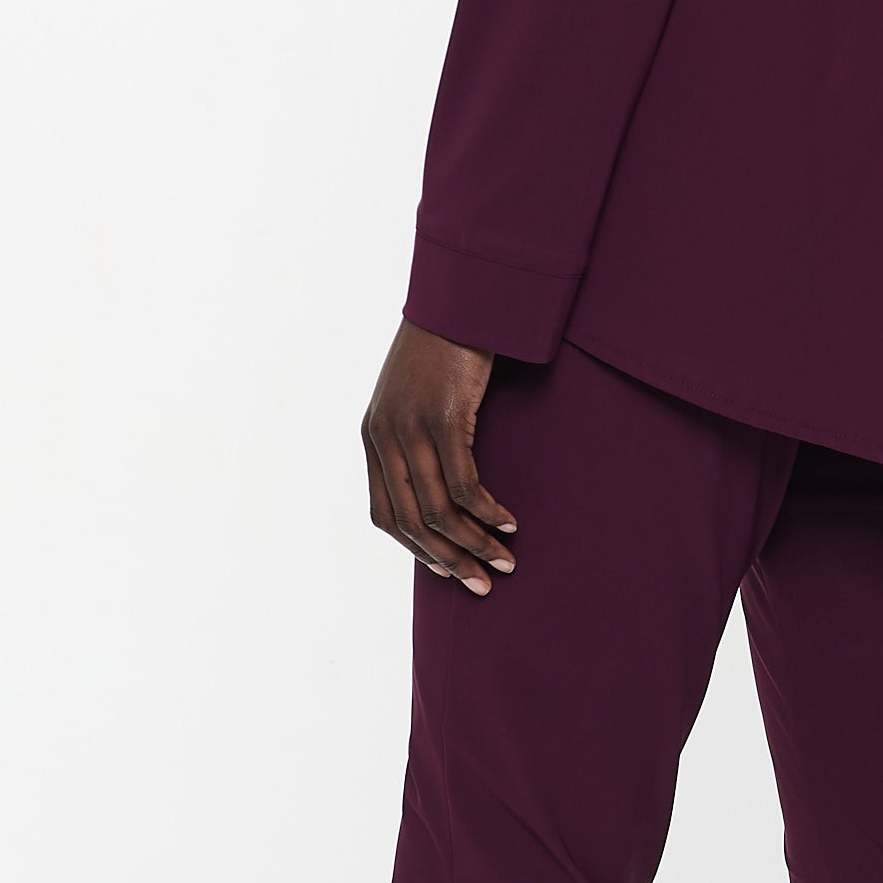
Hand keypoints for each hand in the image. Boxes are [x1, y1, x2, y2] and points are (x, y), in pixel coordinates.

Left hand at [361, 324, 516, 594]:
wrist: (458, 300)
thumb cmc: (447, 349)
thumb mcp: (418, 397)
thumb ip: (419, 437)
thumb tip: (444, 484)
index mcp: (373, 437)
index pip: (384, 514)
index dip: (415, 549)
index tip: (448, 568)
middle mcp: (384, 437)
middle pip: (409, 522)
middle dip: (447, 560)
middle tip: (481, 583)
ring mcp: (411, 428)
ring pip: (436, 511)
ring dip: (472, 543)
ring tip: (504, 560)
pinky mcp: (444, 419)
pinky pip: (463, 485)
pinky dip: (486, 511)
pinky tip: (508, 521)